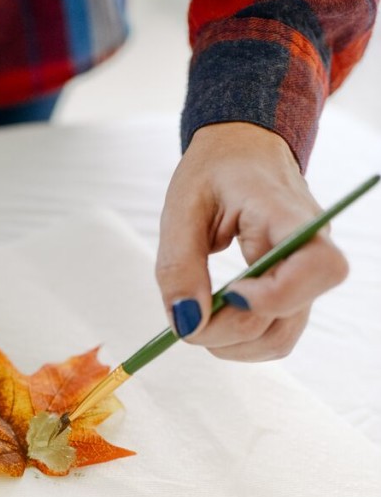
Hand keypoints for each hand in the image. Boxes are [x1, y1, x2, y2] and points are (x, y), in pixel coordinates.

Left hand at [155, 122, 348, 360]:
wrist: (242, 152)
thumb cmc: (214, 172)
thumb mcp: (182, 207)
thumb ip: (179, 265)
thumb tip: (186, 324)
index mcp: (290, 216)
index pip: (318, 268)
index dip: (274, 297)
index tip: (229, 291)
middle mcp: (311, 251)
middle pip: (289, 318)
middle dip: (229, 331)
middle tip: (187, 315)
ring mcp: (304, 277)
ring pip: (281, 338)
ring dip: (233, 345)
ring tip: (199, 317)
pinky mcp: (293, 294)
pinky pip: (274, 336)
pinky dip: (240, 343)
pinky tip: (216, 318)